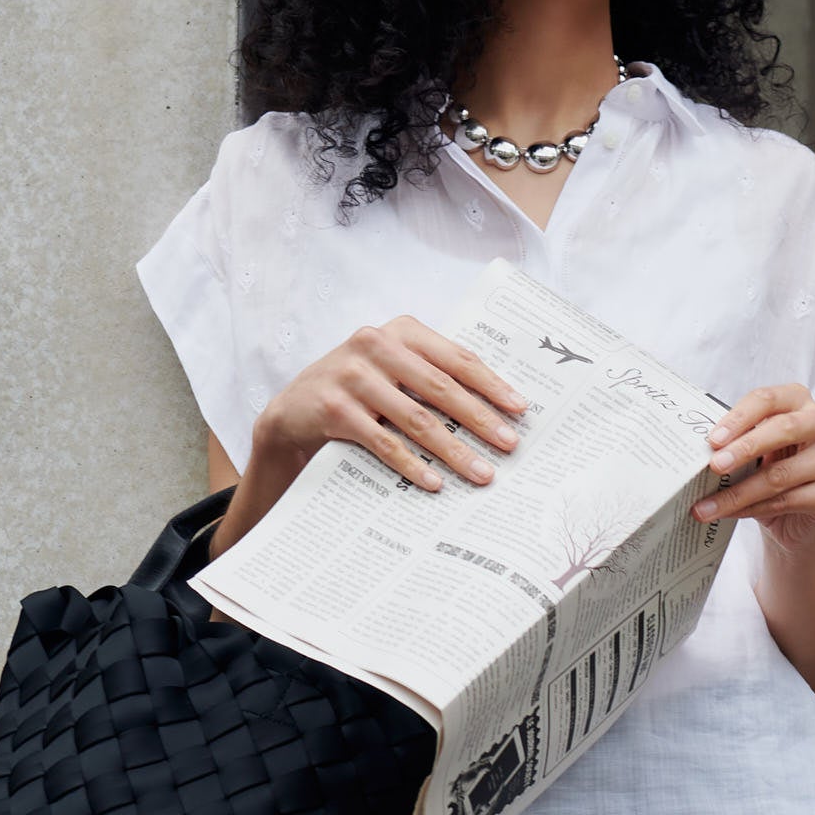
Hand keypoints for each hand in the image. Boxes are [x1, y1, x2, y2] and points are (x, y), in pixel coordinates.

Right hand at [218, 316, 526, 554]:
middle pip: (441, 388)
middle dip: (480, 420)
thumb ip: (431, 377)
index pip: (457, 358)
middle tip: (510, 446)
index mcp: (401, 331)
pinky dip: (411, 464)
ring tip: (481, 473)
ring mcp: (351, 375)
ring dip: (453, 450)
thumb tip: (496, 409)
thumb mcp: (392, 372)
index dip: (491, 384)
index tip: (520, 410)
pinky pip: (383, 442)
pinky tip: (434, 482)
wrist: (293, 412)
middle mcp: (375, 345)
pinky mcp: (333, 408)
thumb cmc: (358, 393)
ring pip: (415, 418)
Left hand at [695, 384, 814, 555]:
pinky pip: (786, 501)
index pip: (769, 399)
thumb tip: (703, 448)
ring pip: (781, 474)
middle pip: (784, 428)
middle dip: (743, 448)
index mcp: (803, 403)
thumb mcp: (757, 450)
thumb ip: (739, 440)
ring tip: (707, 505)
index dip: (739, 418)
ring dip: (738, 492)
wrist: (798, 520)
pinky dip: (752, 509)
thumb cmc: (774, 473)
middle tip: (713, 465)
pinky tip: (729, 513)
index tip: (712, 440)